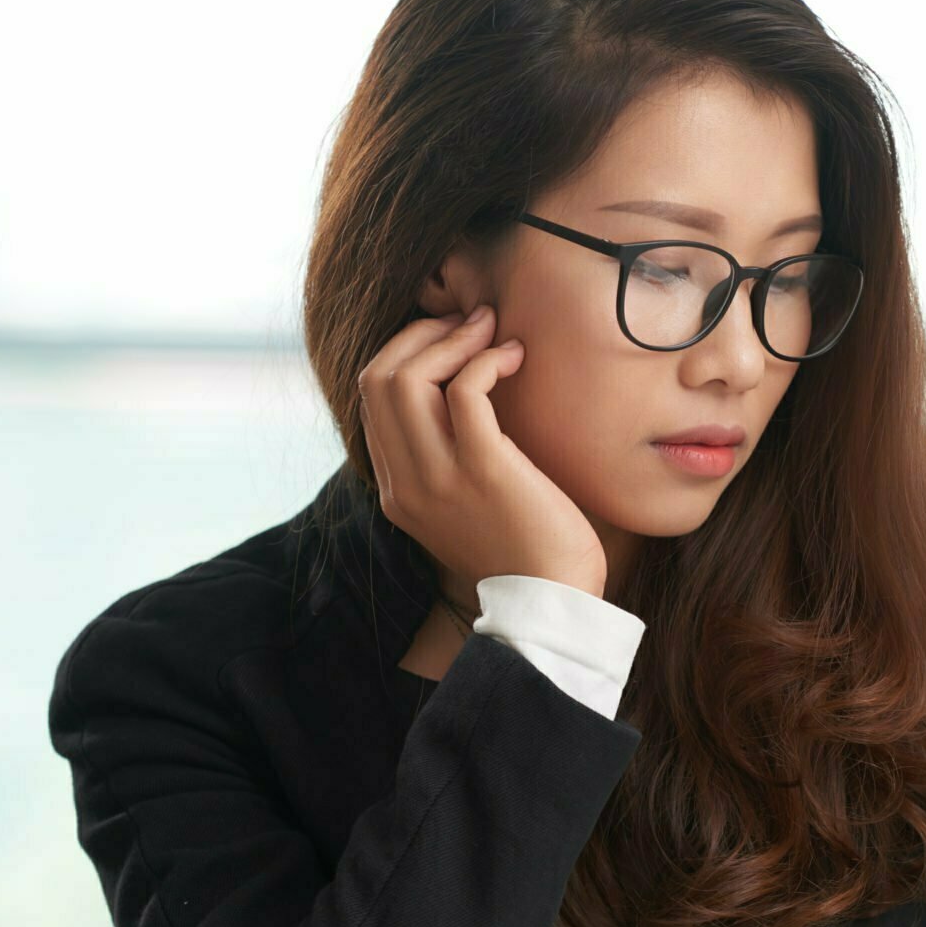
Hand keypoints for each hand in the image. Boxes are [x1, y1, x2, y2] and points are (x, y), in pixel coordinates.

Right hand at [357, 307, 608, 598]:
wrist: (554, 604)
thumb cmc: (527, 550)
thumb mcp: (469, 506)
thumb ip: (451, 461)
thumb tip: (464, 396)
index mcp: (397, 491)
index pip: (371, 400)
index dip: (406, 354)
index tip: (451, 339)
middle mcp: (406, 483)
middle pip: (378, 378)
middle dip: (421, 335)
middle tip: (469, 323)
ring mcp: (438, 477)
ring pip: (407, 377)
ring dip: (450, 338)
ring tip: (491, 330)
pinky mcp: (482, 469)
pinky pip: (464, 389)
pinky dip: (486, 359)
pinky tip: (514, 357)